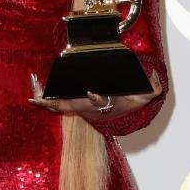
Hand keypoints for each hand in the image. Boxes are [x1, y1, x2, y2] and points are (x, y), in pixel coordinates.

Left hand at [28, 70, 161, 120]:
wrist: (116, 113)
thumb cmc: (127, 101)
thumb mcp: (143, 97)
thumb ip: (154, 88)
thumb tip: (156, 75)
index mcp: (102, 102)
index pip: (99, 101)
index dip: (96, 98)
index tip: (92, 92)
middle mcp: (86, 106)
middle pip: (69, 105)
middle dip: (55, 102)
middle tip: (40, 97)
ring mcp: (76, 106)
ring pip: (57, 105)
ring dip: (44, 99)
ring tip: (33, 91)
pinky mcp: (70, 104)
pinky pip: (53, 103)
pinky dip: (43, 98)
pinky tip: (33, 90)